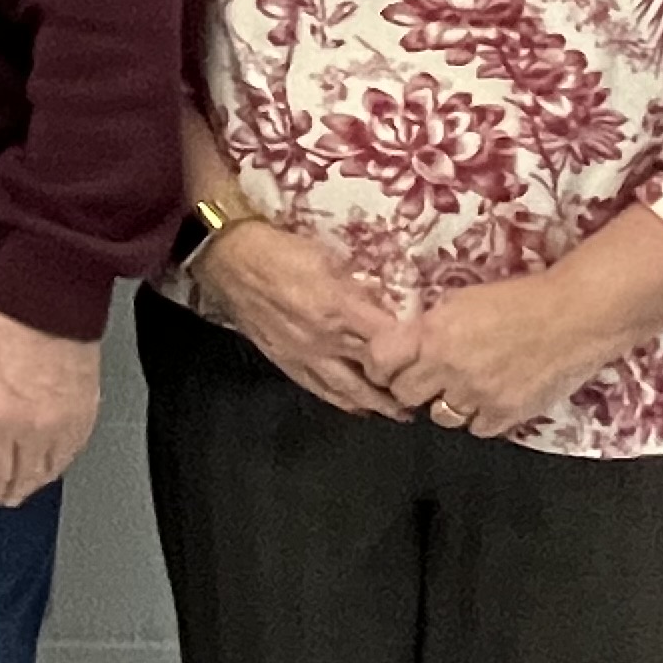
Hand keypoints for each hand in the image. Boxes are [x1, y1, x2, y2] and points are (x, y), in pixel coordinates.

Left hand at [0, 296, 99, 507]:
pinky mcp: (87, 409)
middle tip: (6, 499)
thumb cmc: (2, 320)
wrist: (48, 297)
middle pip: (25, 477)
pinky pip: (75, 449)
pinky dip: (63, 461)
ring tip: (29, 485)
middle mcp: (32, 429)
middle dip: (13, 491)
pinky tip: (56, 462)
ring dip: (39, 481)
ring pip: (53, 468)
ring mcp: (63, 422)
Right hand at [189, 219, 409, 417]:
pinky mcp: (286, 362)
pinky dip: (341, 402)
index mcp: (339, 308)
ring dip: (375, 405)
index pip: (389, 340)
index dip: (414, 352)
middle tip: (424, 397)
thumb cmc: (278, 250)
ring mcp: (304, 356)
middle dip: (400, 391)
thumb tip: (386, 299)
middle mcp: (325, 340)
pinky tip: (354, 406)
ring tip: (396, 412)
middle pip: (373, 376)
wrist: (228, 259)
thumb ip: (358, 283)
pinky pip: (319, 390)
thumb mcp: (327, 256)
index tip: (434, 356)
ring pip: (348, 392)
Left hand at [367, 207, 662, 439]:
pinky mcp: (507, 414)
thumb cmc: (523, 298)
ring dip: (446, 402)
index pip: (379, 361)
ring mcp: (479, 395)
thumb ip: (430, 325)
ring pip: (440, 416)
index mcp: (434, 333)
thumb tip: (406, 341)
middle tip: (424, 377)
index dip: (378, 364)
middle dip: (409, 386)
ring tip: (463, 384)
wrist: (576, 315)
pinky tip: (490, 395)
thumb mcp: (462, 299)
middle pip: (404, 394)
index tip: (385, 365)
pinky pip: (477, 428)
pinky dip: (479, 416)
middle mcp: (450, 367)